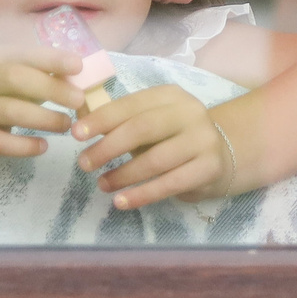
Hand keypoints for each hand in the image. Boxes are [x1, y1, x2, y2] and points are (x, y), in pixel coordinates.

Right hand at [0, 46, 79, 162]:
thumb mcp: (6, 71)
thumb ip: (38, 72)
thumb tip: (83, 78)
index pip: (26, 55)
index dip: (53, 59)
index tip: (78, 66)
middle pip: (17, 79)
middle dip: (52, 88)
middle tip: (79, 100)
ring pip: (12, 112)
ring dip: (45, 119)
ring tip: (66, 125)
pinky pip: (2, 143)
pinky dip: (25, 147)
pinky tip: (43, 146)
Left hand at [73, 85, 245, 209]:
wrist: (220, 155)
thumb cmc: (173, 137)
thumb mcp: (150, 121)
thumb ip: (120, 120)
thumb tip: (78, 117)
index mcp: (170, 96)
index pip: (131, 105)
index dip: (101, 119)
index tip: (76, 135)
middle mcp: (190, 112)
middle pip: (142, 128)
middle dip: (108, 147)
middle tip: (84, 164)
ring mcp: (203, 140)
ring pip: (156, 159)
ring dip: (123, 175)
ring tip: (102, 184)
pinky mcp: (209, 167)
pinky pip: (170, 184)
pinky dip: (142, 195)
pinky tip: (122, 202)